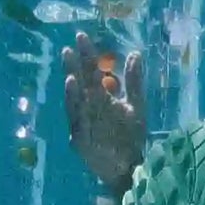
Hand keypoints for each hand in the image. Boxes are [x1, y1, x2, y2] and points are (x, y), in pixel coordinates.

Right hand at [63, 31, 143, 194]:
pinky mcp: (80, 137)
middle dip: (77, 65)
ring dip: (72, 82)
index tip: (81, 36)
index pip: (92, 72)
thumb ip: (134, 81)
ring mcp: (84, 122)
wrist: (131, 167)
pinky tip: (72, 87)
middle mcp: (90, 107)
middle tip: (71, 46)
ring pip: (76, 99)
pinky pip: (77, 118)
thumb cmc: (131, 137)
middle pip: (82, 82)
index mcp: (101, 98)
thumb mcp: (136, 106)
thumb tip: (134, 53)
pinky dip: (74, 103)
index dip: (87, 55)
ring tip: (69, 64)